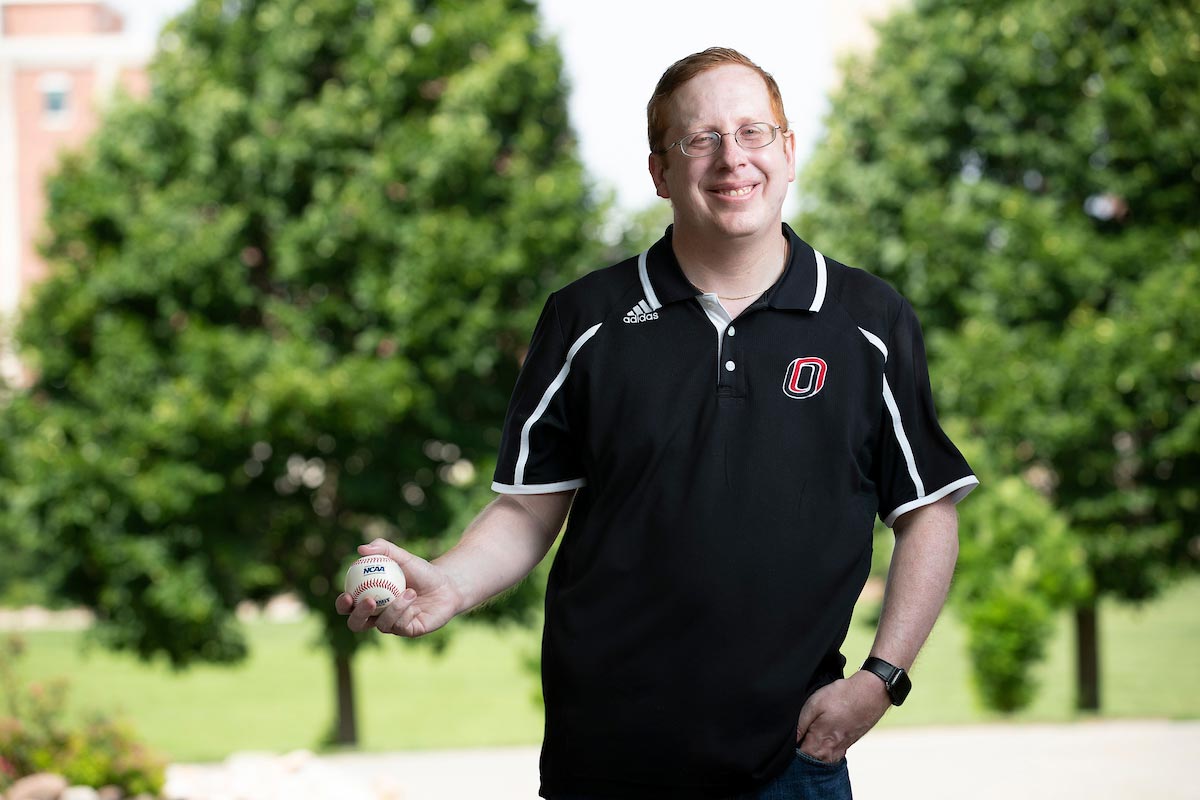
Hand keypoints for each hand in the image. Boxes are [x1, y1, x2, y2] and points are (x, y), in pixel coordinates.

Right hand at [335, 538, 462, 636]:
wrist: (446, 584)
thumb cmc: (421, 571)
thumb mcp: (403, 556)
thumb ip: (383, 549)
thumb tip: (361, 549)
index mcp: (369, 599)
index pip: (348, 606)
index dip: (343, 604)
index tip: (348, 595)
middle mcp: (378, 616)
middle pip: (357, 624)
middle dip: (359, 615)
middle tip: (369, 601)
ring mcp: (393, 625)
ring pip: (382, 625)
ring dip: (394, 607)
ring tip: (409, 591)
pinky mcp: (408, 631)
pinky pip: (400, 626)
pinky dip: (406, 610)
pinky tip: (415, 599)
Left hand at [794, 671, 890, 762]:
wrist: (870, 694)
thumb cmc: (841, 696)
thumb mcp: (814, 704)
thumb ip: (800, 725)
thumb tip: (791, 740)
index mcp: (819, 744)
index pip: (798, 759)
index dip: (789, 753)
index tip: (784, 743)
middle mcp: (830, 753)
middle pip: (808, 763)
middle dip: (798, 757)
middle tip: (793, 740)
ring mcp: (840, 751)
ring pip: (819, 761)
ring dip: (810, 754)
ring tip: (805, 738)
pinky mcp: (846, 746)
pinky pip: (829, 756)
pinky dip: (821, 752)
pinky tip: (818, 739)